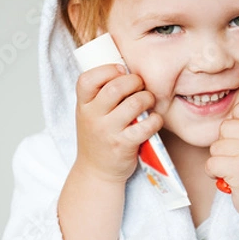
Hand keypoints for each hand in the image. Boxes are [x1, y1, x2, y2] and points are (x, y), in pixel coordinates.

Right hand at [74, 64, 162, 182]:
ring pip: (134, 104)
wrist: (96, 171)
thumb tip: (126, 68)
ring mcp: (107, 132)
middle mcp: (92, 117)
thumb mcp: (90, 113)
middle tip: (141, 86)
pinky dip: (155, 119)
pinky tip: (154, 120)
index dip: (107, 70)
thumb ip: (100, 94)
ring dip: (147, 98)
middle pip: (115, 88)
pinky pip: (146, 126)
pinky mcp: (123, 145)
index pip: (87, 79)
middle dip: (135, 81)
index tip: (121, 71)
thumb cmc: (98, 136)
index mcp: (83, 105)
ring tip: (148, 100)